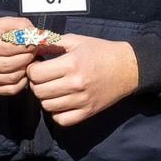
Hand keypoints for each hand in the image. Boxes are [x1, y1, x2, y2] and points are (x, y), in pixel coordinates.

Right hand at [0, 18, 39, 94]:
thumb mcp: (2, 22)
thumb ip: (21, 26)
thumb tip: (38, 37)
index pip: (7, 48)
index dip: (25, 46)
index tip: (33, 43)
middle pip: (9, 64)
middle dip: (26, 58)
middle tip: (32, 51)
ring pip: (11, 78)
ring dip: (25, 69)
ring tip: (27, 60)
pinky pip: (10, 89)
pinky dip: (21, 82)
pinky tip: (22, 71)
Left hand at [26, 33, 140, 125]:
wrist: (127, 67)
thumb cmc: (101, 51)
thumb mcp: (76, 41)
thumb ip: (52, 43)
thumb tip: (32, 48)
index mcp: (71, 64)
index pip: (36, 74)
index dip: (32, 69)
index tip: (38, 66)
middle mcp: (75, 84)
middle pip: (39, 91)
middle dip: (36, 83)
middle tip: (44, 78)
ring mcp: (82, 100)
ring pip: (47, 106)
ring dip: (46, 98)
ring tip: (53, 89)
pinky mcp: (88, 112)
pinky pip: (61, 120)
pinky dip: (57, 113)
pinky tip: (61, 102)